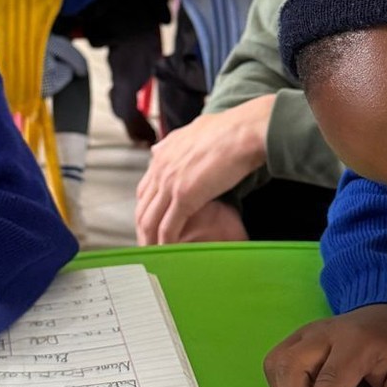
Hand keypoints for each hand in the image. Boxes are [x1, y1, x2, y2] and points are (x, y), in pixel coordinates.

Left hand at [135, 95, 273, 243]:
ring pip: (150, 220)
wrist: (243, 132)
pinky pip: (168, 226)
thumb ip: (173, 143)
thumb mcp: (193, 130)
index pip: (145, 189)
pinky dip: (166, 243)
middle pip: (143, 207)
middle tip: (149, 245)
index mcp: (163, 155)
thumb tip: (157, 148)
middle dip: (143, 229)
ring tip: (155, 256)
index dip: (146, 209)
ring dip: (150, 240)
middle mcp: (161, 168)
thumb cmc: (228, 130)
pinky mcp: (184, 197)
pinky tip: (169, 253)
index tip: (151, 223)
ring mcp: (170, 183)